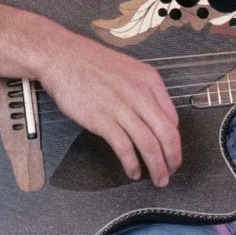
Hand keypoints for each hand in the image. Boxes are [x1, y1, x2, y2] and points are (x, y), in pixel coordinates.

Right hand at [36, 31, 181, 186]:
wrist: (61, 56)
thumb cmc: (89, 62)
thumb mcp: (127, 69)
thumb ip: (143, 91)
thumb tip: (155, 117)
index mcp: (149, 80)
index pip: (173, 118)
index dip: (175, 141)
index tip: (172, 152)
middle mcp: (139, 93)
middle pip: (166, 134)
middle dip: (172, 158)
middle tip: (171, 171)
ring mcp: (120, 107)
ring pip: (148, 144)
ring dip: (157, 166)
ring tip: (158, 178)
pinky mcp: (101, 119)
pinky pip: (124, 148)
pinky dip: (131, 164)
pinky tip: (132, 171)